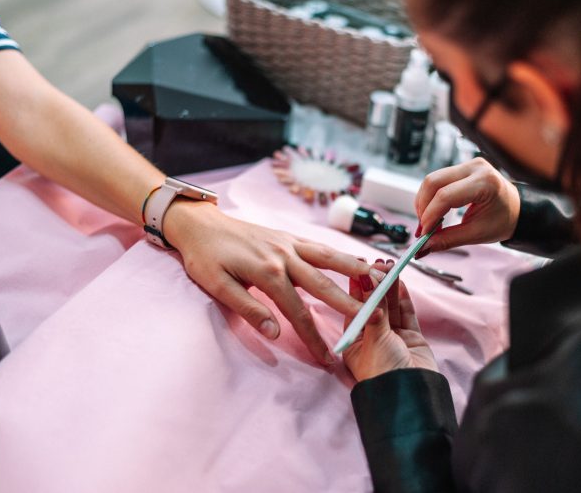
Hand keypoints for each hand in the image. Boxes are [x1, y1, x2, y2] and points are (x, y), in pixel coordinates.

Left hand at [164, 200, 382, 365]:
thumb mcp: (216, 285)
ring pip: (329, 259)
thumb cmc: (203, 256)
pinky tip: (356, 262)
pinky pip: (320, 247)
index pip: (297, 312)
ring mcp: (289, 243)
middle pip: (323, 285)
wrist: (199, 223)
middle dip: (350, 305)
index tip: (328, 357)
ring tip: (381, 280)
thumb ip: (248, 308)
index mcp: (267, 272)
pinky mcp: (289, 236)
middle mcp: (285, 255)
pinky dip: (340, 255)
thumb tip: (274, 333)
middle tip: (374, 320)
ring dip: (356, 271)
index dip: (314, 337)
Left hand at [342, 260, 437, 381]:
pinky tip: (401, 282)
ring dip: (390, 287)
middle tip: (379, 264)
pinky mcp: (412, 338)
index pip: (354, 308)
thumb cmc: (383, 372)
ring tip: (391, 267)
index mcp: (354, 342)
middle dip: (376, 284)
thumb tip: (367, 281)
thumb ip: (374, 309)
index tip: (359, 267)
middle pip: (374, 305)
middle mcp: (372, 338)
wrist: (411, 396)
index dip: (357, 287)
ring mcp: (393, 338)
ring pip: (391, 307)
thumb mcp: (374, 338)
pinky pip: (406, 314)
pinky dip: (404, 298)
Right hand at [414, 158, 520, 257]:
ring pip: (432, 180)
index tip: (423, 233)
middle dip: (423, 207)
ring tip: (428, 222)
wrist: (516, 209)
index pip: (446, 196)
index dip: (430, 215)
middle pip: (433, 182)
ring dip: (424, 202)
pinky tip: (433, 212)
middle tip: (423, 228)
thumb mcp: (476, 234)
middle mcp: (475, 168)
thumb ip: (448, 239)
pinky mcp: (461, 167)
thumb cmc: (502, 220)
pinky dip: (430, 197)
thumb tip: (424, 246)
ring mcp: (468, 165)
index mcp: (485, 182)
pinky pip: (437, 179)